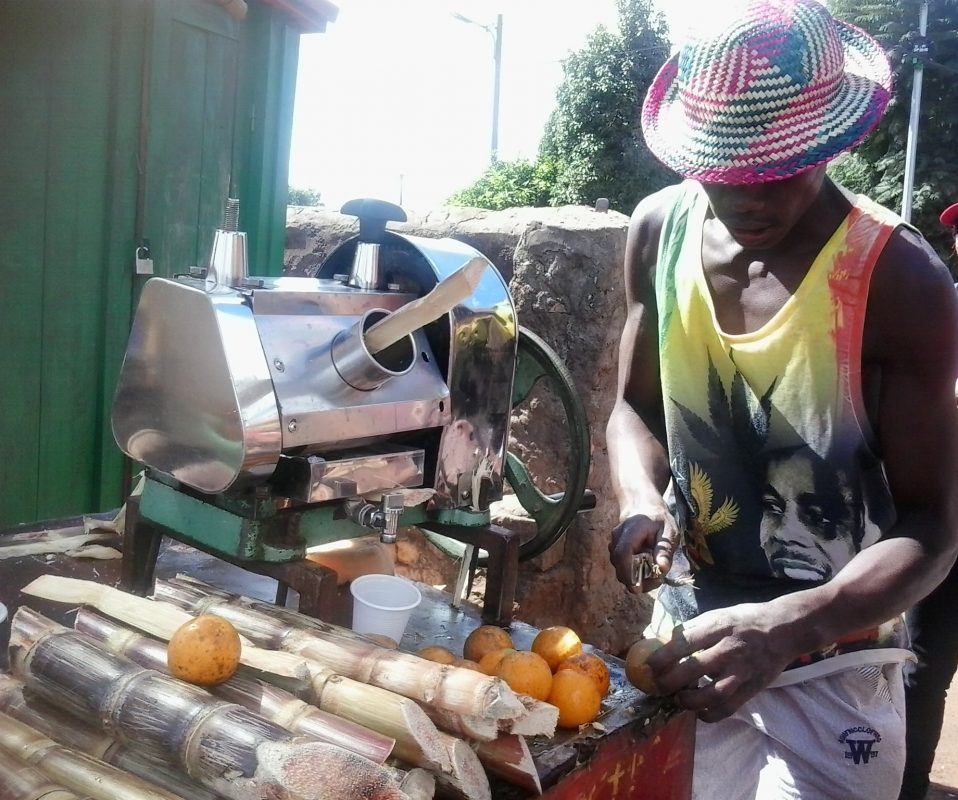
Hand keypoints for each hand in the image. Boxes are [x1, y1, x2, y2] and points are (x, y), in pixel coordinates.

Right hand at [608, 508, 678, 592]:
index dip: (628, 574)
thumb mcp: (668, 530)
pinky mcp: (615, 550)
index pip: (623, 554)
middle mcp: (617, 538)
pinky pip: (621, 565)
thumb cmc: (657, 518)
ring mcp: (613, 544)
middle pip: (619, 566)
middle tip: (656, 581)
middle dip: (635, 580)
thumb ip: (665, 549)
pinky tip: (646, 568)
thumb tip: (662, 568)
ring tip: (653, 574)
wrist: (642, 505)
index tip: (637, 588)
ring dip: (634, 577)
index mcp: (630, 532)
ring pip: (619, 567)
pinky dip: (632, 571)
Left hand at [646, 603, 794, 721]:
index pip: (684, 642)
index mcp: (717, 627)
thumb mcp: (717, 615)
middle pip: (694, 669)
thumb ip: (693, 629)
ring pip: (712, 693)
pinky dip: (711, 714)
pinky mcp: (752, 688)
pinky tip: (700, 713)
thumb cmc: (744, 620)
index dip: (663, 656)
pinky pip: (728, 708)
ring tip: (679, 699)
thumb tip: (662, 640)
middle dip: (670, 681)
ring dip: (690, 701)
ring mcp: (742, 671)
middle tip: (658, 686)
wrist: (782, 630)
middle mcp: (729, 649)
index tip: (649, 665)